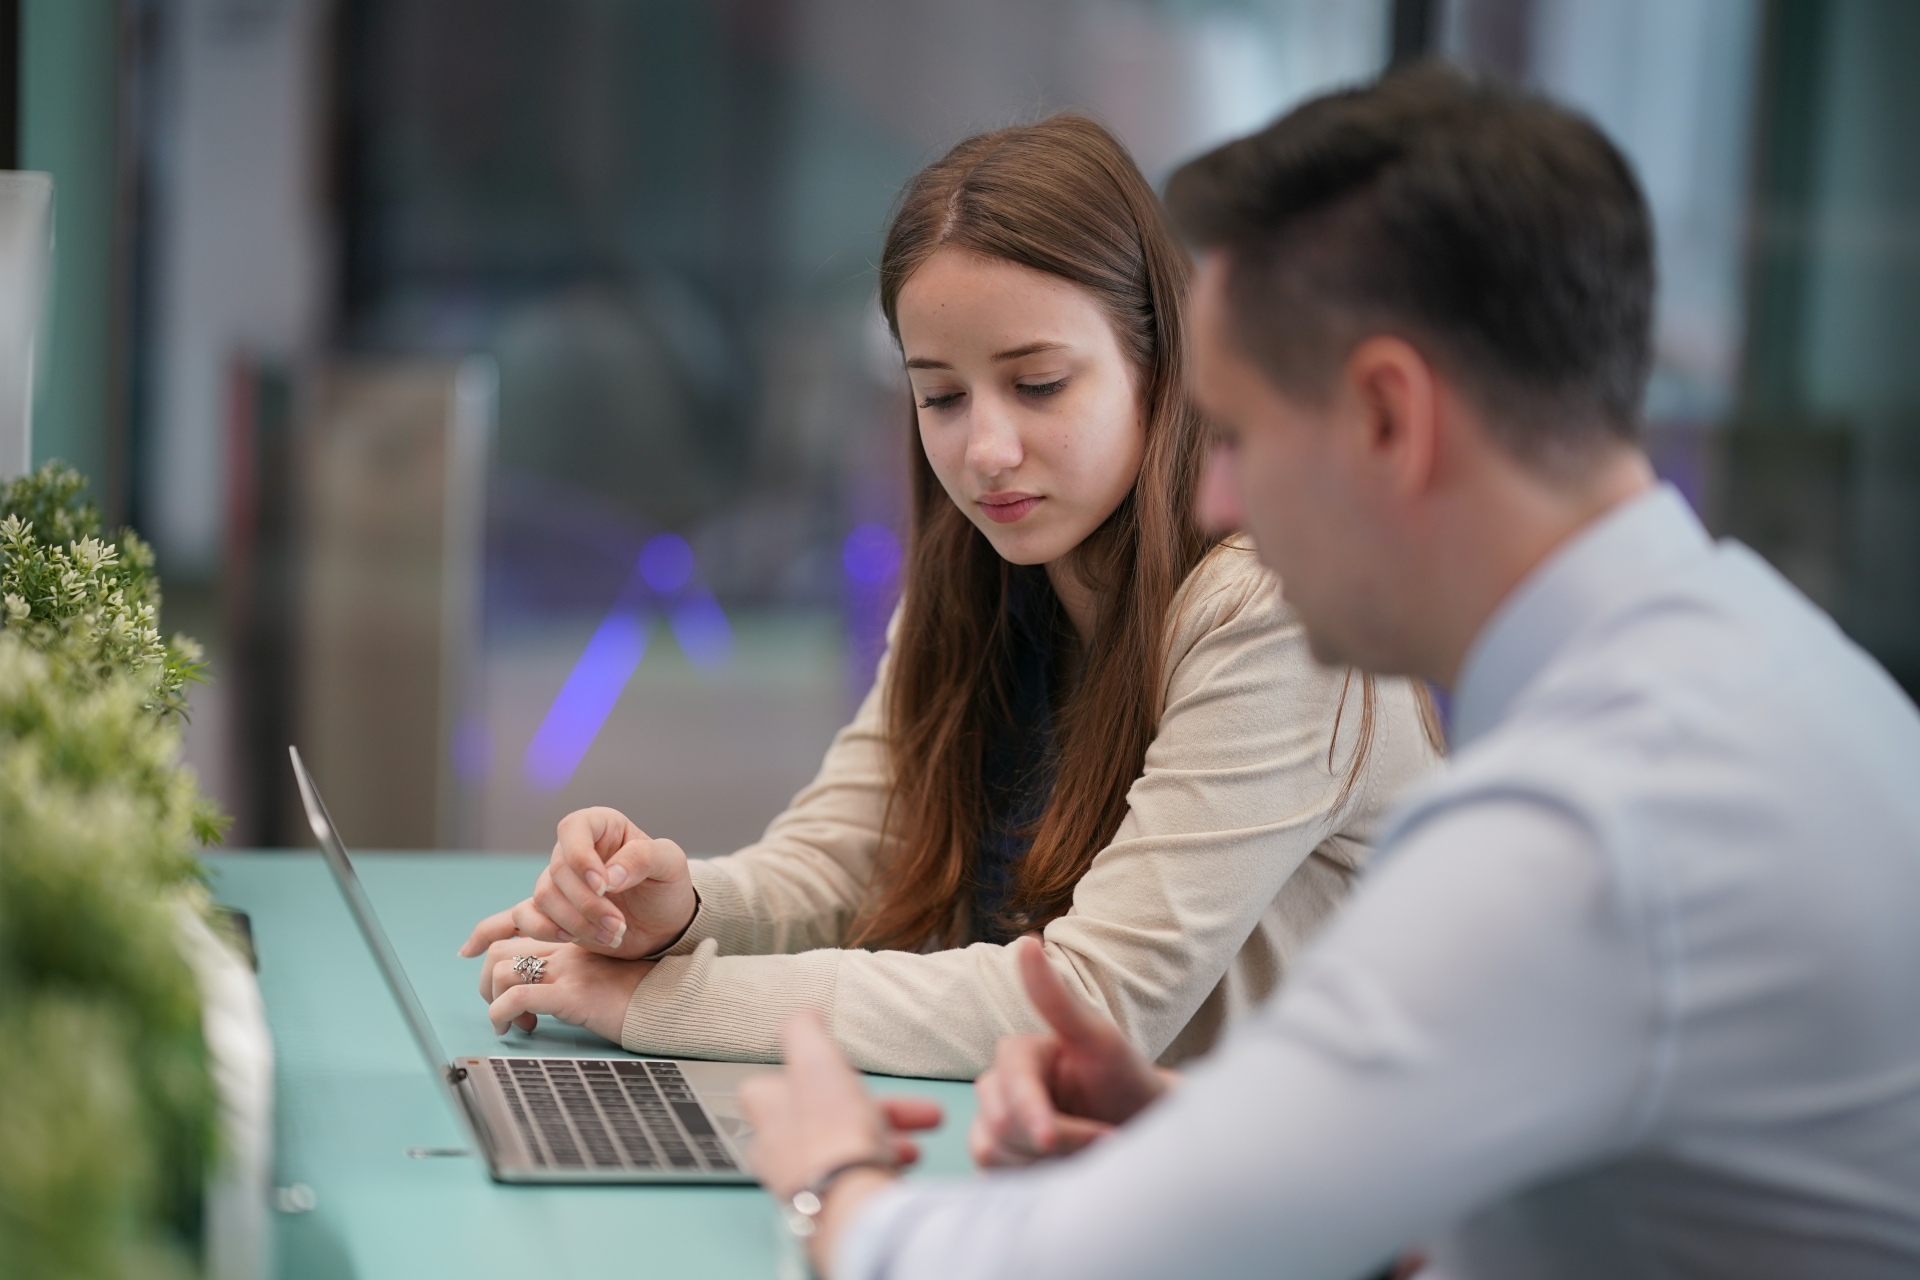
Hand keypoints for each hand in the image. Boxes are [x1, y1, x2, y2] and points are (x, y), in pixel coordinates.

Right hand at [459, 807, 696, 960]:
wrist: (666, 922)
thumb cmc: (669, 885)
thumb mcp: (670, 864)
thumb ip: (642, 859)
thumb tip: (610, 876)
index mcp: (598, 827)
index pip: (573, 830)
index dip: (582, 858)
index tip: (606, 885)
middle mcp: (573, 852)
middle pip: (556, 874)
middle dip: (587, 906)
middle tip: (618, 926)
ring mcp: (558, 885)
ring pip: (542, 902)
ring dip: (573, 925)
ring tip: (611, 937)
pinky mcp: (552, 916)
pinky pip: (519, 921)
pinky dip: (518, 933)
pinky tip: (500, 947)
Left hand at [474, 937, 652, 1039]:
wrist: (672, 1002)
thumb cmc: (644, 996)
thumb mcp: (606, 978)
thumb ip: (579, 977)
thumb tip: (547, 1001)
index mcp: (574, 942)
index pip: (519, 932)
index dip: (491, 952)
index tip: (492, 982)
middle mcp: (566, 950)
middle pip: (500, 949)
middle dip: (487, 983)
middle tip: (500, 1008)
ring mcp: (568, 970)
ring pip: (502, 970)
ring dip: (494, 1002)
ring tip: (511, 1025)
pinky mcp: (571, 994)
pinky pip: (518, 997)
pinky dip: (502, 1015)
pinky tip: (515, 1029)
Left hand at [740, 1013, 942, 1274]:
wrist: (850, 1200)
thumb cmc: (830, 1133)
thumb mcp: (816, 1059)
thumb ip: (804, 1031)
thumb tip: (802, 1013)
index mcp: (768, 1113)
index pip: (767, 1086)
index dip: (802, 1074)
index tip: (834, 1070)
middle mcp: (778, 1152)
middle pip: (821, 1118)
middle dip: (866, 1108)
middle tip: (901, 1106)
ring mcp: (804, 1182)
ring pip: (843, 1150)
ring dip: (882, 1138)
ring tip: (915, 1139)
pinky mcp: (830, 1208)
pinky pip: (857, 1180)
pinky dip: (883, 1167)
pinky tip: (904, 1164)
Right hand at [969, 936, 1169, 1167]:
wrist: (1144, 1133)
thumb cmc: (1126, 1083)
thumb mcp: (1100, 1039)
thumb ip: (1058, 999)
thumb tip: (1027, 942)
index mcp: (1017, 1055)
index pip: (1007, 1084)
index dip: (1031, 1112)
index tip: (1055, 1139)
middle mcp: (996, 1089)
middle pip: (997, 1124)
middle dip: (1056, 1140)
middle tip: (1104, 1142)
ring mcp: (994, 1129)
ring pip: (994, 1155)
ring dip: (1049, 1165)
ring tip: (1089, 1156)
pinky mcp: (999, 1166)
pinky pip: (996, 1182)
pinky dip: (1035, 1183)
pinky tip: (1066, 1174)